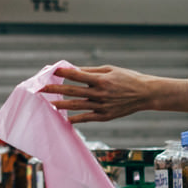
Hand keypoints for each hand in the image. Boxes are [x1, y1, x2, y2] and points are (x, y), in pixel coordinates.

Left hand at [40, 66, 187, 124]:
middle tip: (41, 88)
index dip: (62, 73)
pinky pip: (87, 118)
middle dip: (55, 89)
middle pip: (72, 91)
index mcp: (101, 79)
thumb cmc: (127, 78)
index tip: (51, 71)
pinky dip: (76, 118)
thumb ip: (91, 71)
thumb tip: (73, 70)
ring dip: (61, 104)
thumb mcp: (110, 70)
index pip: (76, 75)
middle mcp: (99, 93)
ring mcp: (102, 106)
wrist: (145, 94)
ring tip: (50, 103)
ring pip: (77, 105)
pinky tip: (66, 118)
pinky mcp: (105, 116)